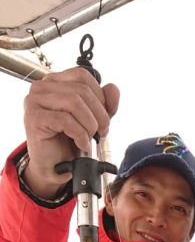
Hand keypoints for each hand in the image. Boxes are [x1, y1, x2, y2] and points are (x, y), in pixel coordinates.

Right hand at [23, 67, 119, 198]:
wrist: (55, 166)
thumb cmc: (68, 141)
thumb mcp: (92, 119)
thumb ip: (104, 103)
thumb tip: (113, 89)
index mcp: (55, 82)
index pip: (83, 76)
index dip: (100, 96)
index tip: (104, 118)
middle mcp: (42, 87)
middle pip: (81, 90)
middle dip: (99, 114)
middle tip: (101, 132)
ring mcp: (35, 101)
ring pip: (74, 102)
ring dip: (89, 124)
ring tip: (90, 138)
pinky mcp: (34, 118)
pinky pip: (65, 120)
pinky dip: (80, 134)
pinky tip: (82, 144)